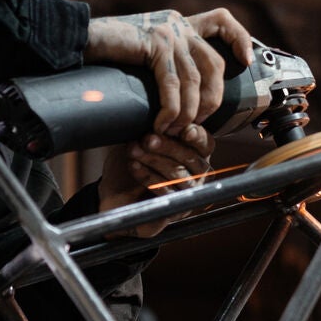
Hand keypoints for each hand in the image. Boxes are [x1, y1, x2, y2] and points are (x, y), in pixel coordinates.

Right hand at [85, 6, 253, 136]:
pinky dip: (171, 109)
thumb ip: (166, 65)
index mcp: (179, 24)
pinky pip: (173, 84)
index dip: (239, 38)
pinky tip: (162, 124)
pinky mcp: (154, 44)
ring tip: (174, 131)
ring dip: (188, 112)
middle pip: (215, 64)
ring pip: (195, 80)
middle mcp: (178, 24)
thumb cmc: (105, 55)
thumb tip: (184, 97)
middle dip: (212, 101)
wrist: (74, 40)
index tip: (245, 61)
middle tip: (196, 124)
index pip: (221, 20)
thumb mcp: (144, 56)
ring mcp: (168, 32)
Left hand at [99, 123, 214, 232]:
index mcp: (196, 153)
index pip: (205, 142)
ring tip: (134, 151)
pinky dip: (149, 177)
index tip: (184, 130)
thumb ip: (153, 127)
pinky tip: (134, 167)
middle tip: (147, 139)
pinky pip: (166, 191)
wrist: (114, 195)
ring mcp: (189, 191)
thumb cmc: (132, 162)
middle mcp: (198, 173)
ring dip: (154, 160)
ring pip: (177, 173)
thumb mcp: (140, 139)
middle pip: (190, 157)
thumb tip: (153, 111)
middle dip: (167, 146)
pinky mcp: (175, 208)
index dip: (197, 135)